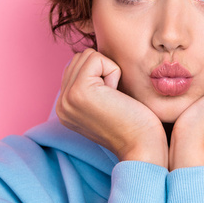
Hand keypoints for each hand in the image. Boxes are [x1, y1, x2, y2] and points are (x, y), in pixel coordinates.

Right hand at [56, 48, 167, 167]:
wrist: (142, 146)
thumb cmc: (135, 124)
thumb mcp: (104, 103)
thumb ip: (91, 84)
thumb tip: (90, 56)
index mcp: (65, 108)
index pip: (77, 67)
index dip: (101, 75)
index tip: (111, 101)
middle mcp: (61, 104)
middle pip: (81, 58)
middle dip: (104, 71)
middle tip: (114, 99)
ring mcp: (66, 98)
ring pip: (88, 56)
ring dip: (109, 71)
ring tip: (114, 98)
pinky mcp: (79, 91)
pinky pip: (97, 58)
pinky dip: (113, 72)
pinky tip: (116, 95)